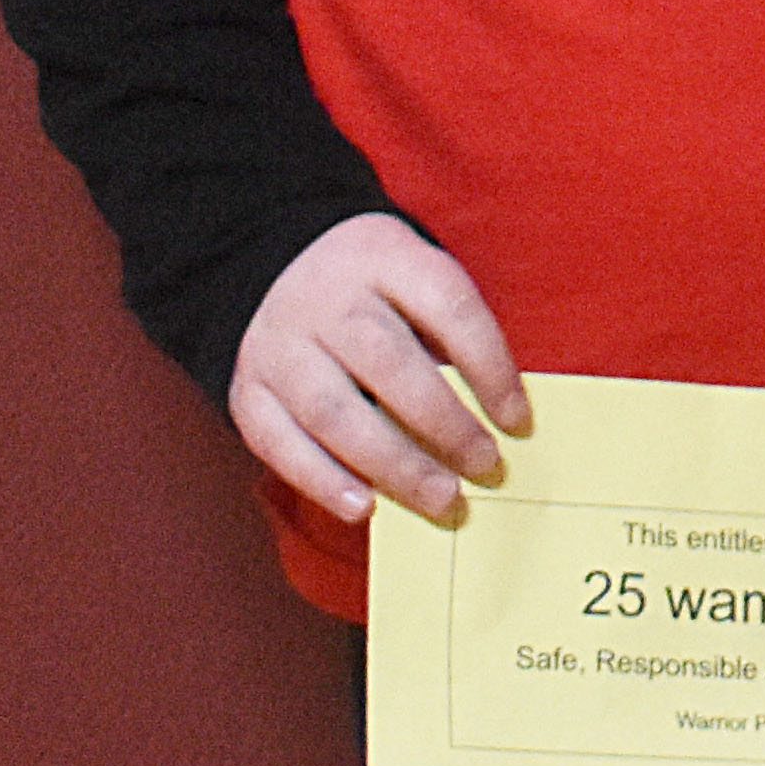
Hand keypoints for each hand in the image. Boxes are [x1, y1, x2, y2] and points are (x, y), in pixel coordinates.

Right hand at [230, 213, 525, 524]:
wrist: (274, 265)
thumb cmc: (375, 291)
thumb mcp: (416, 280)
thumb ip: (450, 336)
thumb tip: (498, 419)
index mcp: (385, 257)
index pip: (449, 308)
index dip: (490, 367)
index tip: (518, 420)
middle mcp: (326, 299)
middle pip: (389, 365)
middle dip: (444, 426)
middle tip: (485, 468)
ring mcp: (278, 345)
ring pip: (335, 412)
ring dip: (393, 465)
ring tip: (440, 498)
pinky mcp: (246, 389)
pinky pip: (279, 443)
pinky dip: (323, 480)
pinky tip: (364, 508)